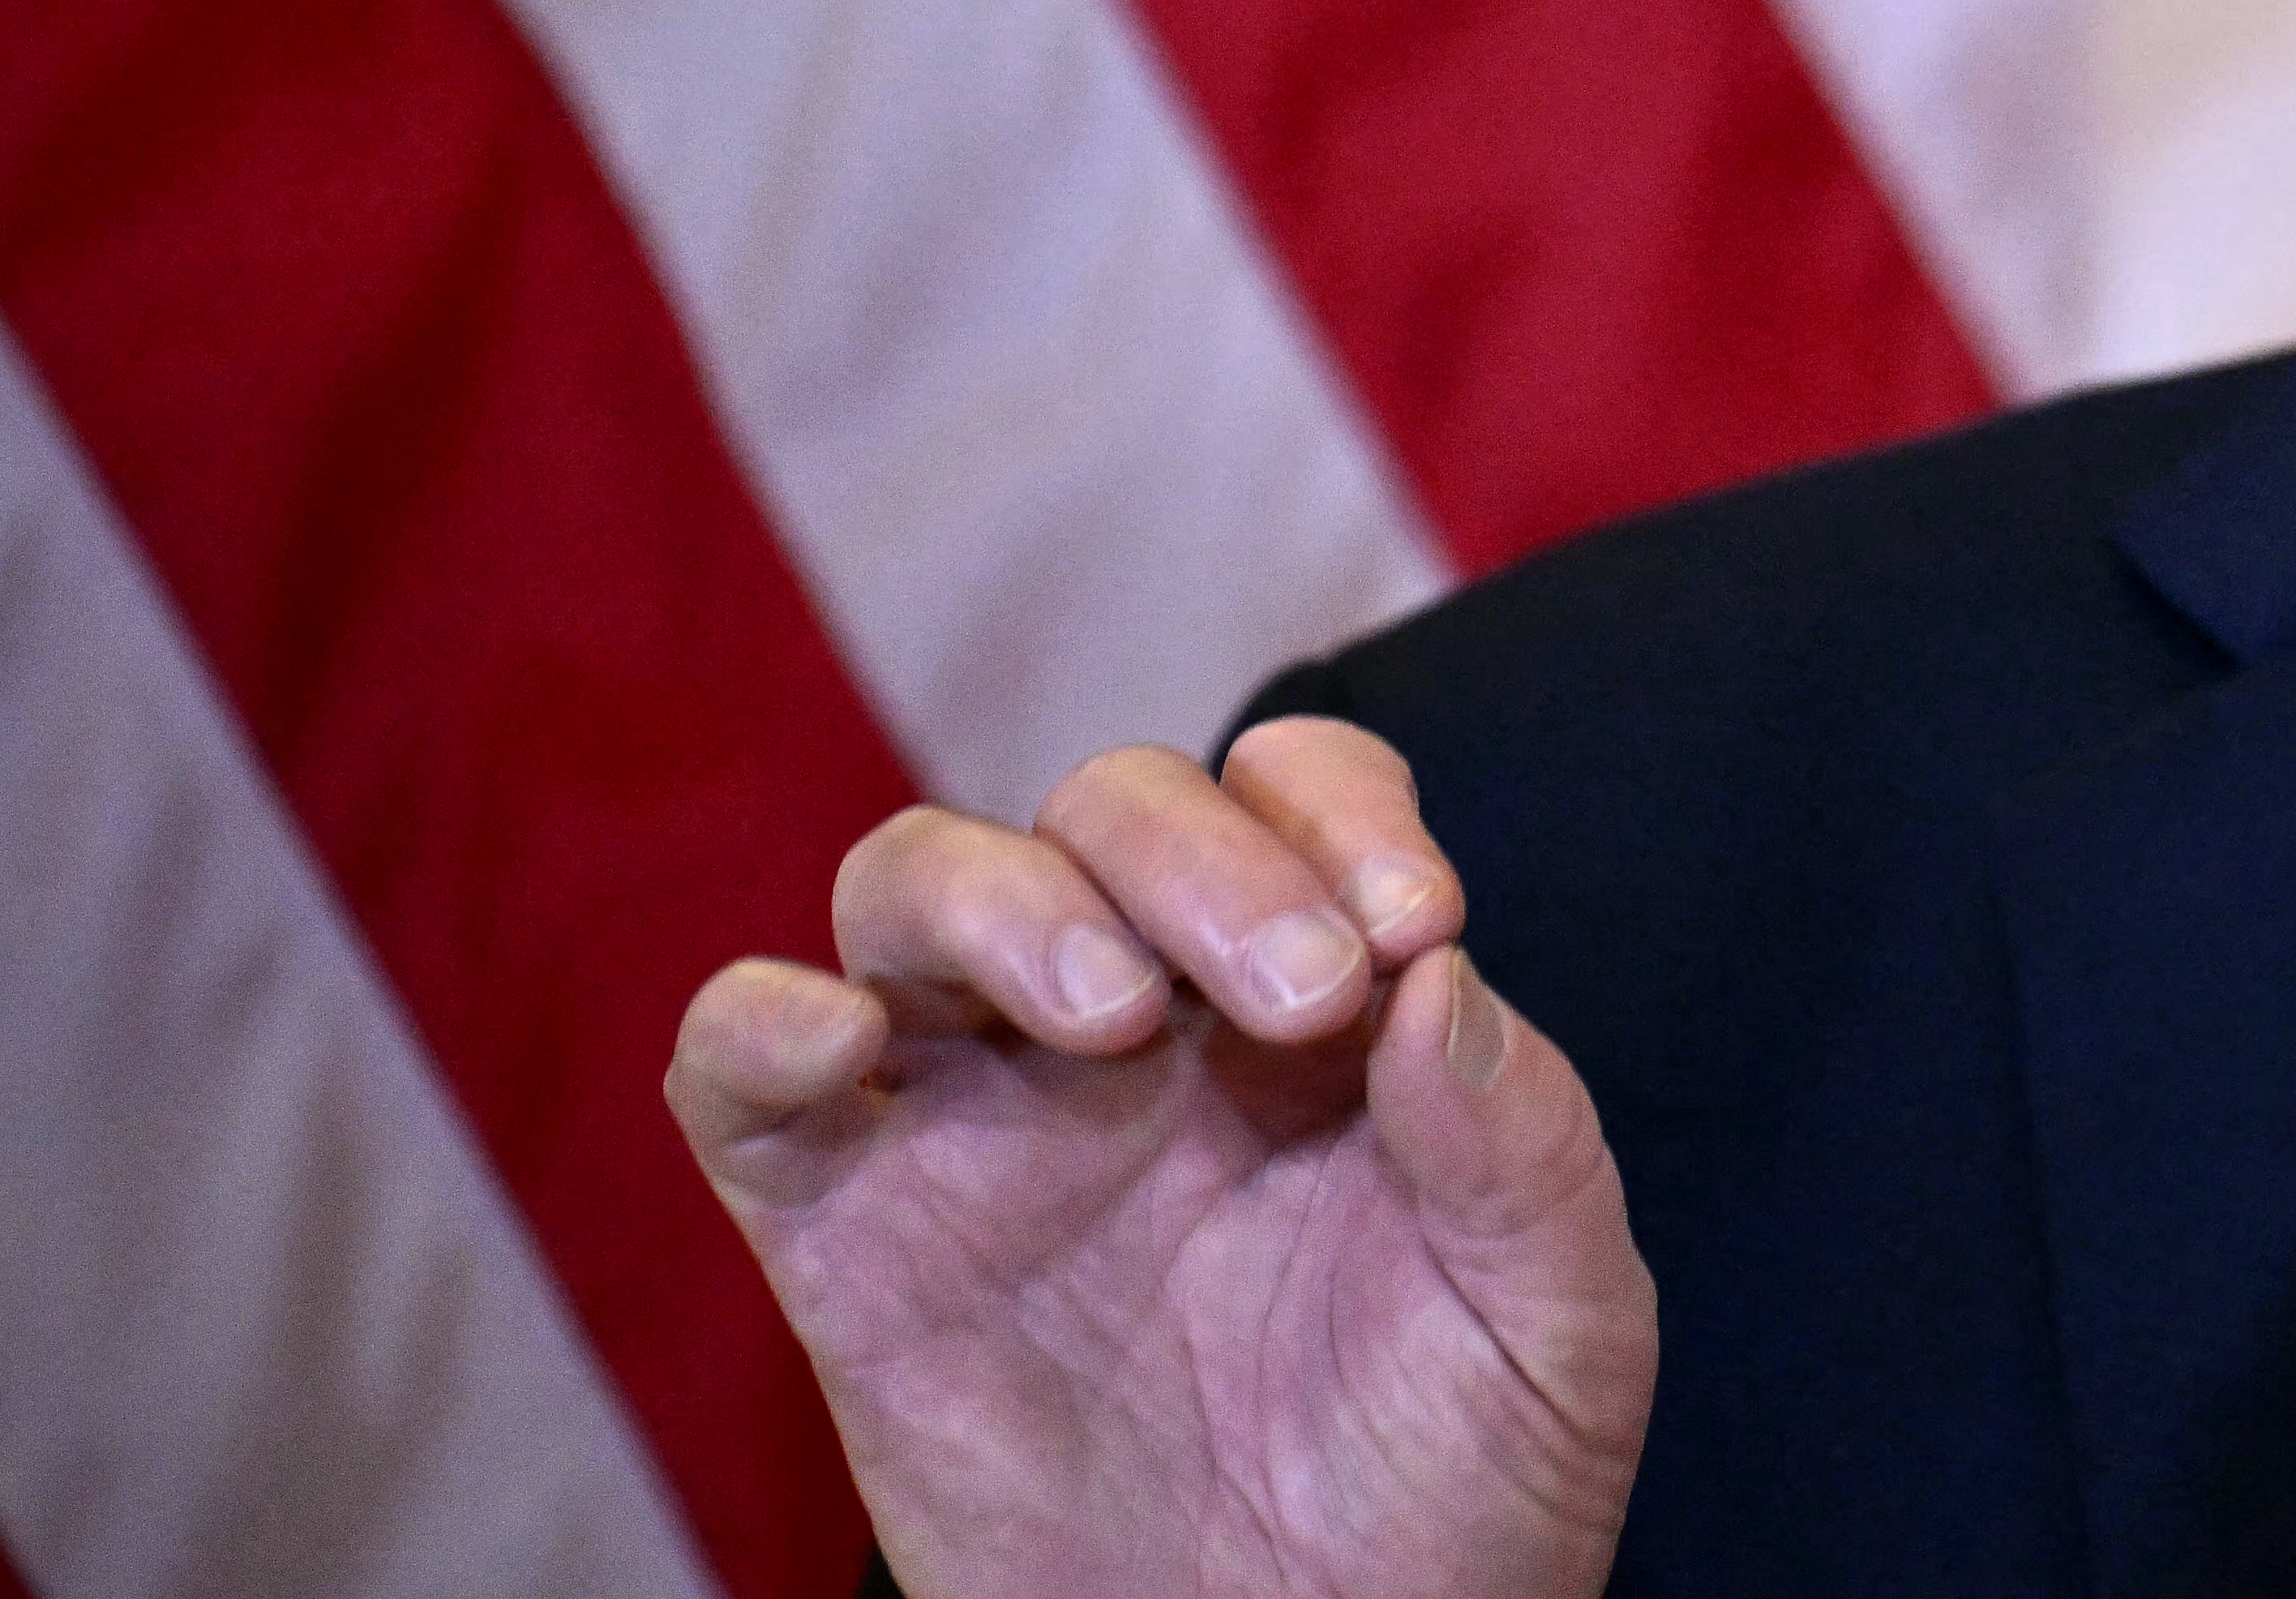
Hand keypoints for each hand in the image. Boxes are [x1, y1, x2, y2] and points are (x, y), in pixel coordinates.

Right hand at [667, 720, 1657, 1598]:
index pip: (1295, 790)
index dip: (1340, 811)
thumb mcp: (1558, 1327)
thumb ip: (1521, 1144)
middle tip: (1301, 994)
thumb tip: (1437, 979)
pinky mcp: (850, 1244)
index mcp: (1317, 1015)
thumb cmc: (1453, 1505)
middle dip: (1201, 856)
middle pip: (1109, 808)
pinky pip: (737, 1072)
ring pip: (916, 883)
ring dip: (1004, 896)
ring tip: (1107, 1013)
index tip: (1411, 926)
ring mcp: (983, 1124)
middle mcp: (1141, 1033)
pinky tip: (841, 1040)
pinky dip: (758, 1019)